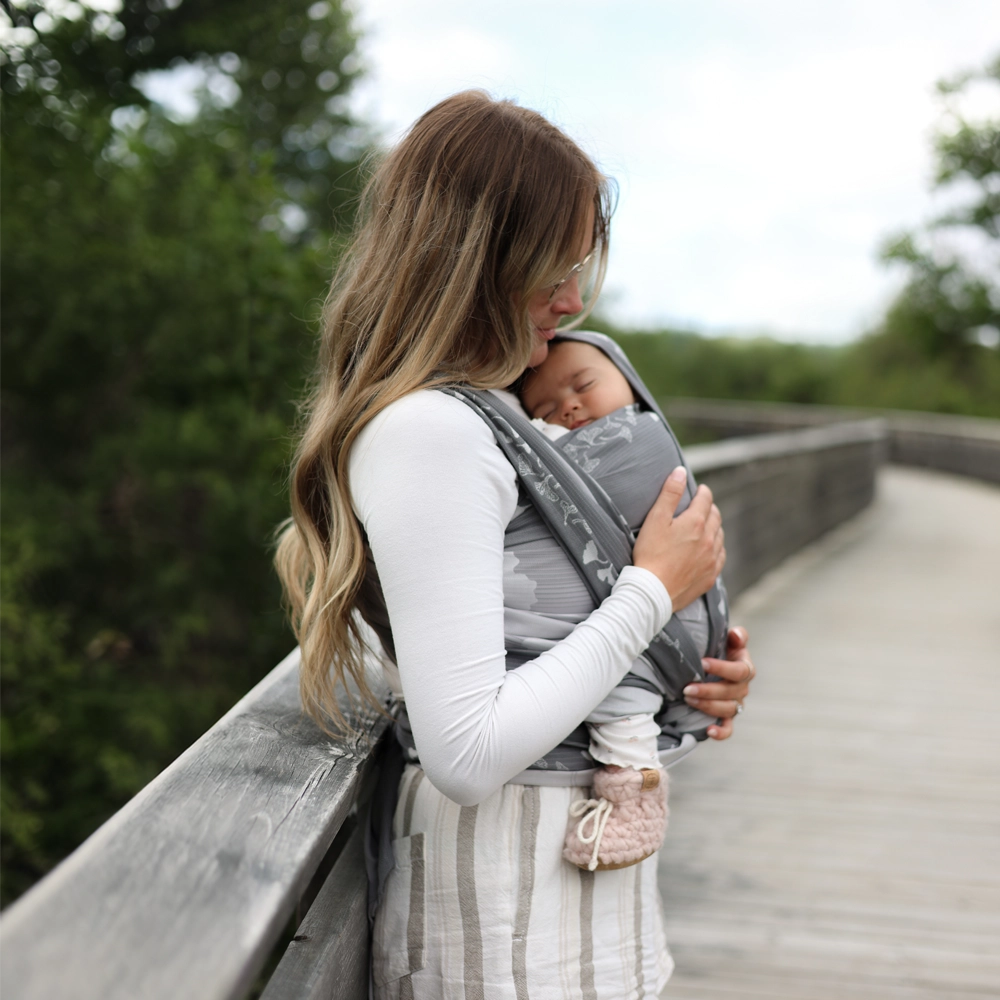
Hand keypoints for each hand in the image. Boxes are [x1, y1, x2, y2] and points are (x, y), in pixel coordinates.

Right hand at [633, 467, 725, 608]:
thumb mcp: (655, 519)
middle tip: (701, 506)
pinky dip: (717, 547)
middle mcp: (709, 540)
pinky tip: (710, 549)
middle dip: (709, 508)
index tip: (699, 490)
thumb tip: (680, 472)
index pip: (706, 500)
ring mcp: (712, 559)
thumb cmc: (650, 554)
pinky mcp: (710, 576)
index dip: (703, 492)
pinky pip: (720, 556)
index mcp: (696, 523)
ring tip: (705, 526)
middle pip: (716, 517)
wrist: (652, 592)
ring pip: (720, 536)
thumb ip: (669, 494)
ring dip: (715, 527)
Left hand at [682, 626, 754, 739]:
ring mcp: (736, 703)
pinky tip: (709, 731)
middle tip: (687, 688)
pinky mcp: (727, 716)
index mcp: (745, 668)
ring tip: (688, 699)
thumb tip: (736, 635)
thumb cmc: (720, 650)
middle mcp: (742, 688)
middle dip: (708, 690)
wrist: (711, 663)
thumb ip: (737, 636)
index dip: (722, 668)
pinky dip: (721, 732)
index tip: (702, 663)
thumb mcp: (728, 639)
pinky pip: (729, 728)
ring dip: (708, 706)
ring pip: (728, 710)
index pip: (739, 671)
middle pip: (730, 692)